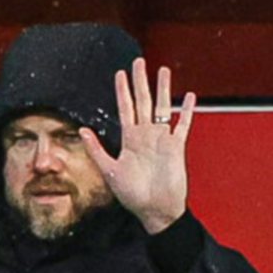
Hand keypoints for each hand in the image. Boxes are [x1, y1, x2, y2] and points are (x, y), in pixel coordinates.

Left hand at [79, 58, 195, 235]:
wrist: (156, 210)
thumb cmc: (133, 196)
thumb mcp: (110, 172)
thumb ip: (97, 150)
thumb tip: (82, 130)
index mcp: (130, 141)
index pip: (125, 109)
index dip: (122, 91)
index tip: (120, 74)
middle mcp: (146, 136)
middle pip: (143, 102)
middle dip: (140, 81)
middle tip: (138, 61)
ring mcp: (162, 140)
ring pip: (162, 107)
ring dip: (163, 89)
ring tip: (163, 70)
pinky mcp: (176, 147)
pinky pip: (182, 125)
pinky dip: (186, 111)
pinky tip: (190, 97)